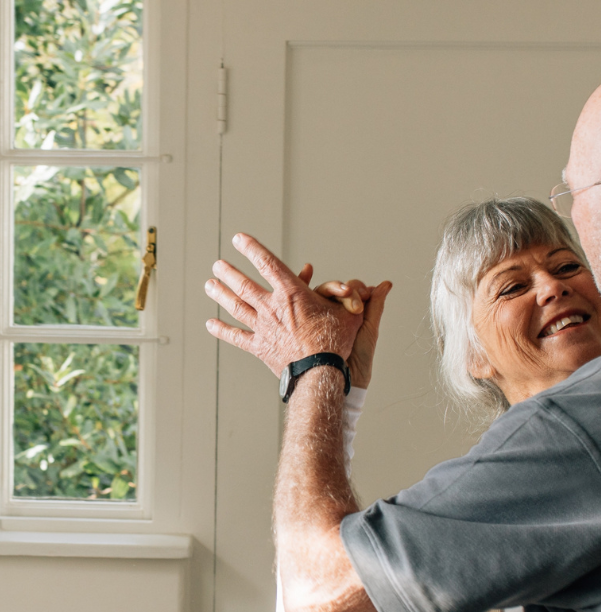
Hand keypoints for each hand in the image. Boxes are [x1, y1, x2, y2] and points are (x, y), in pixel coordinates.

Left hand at [204, 233, 362, 376]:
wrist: (319, 373)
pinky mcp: (259, 347)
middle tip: (217, 264)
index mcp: (292, 294)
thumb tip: (380, 287)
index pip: (268, 263)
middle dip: (229, 272)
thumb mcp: (349, 315)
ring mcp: (263, 327)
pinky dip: (222, 330)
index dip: (252, 248)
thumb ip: (354, 298)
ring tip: (209, 285)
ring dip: (221, 294)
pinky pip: (237, 337)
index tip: (239, 238)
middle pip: (244, 285)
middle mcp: (272, 307)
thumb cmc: (336, 343)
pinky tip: (210, 323)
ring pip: (236, 306)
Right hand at [310, 276, 391, 389]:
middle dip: (345, 290)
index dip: (357, 289)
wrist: (341, 379)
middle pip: (335, 289)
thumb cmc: (358, 359)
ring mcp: (317, 316)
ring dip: (330, 288)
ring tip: (341, 291)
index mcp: (350, 311)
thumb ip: (375, 306)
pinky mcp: (304, 321)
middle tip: (352, 299)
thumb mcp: (369, 329)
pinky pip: (301, 300)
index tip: (365, 295)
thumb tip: (385, 284)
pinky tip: (306, 270)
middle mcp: (333, 311)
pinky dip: (302, 281)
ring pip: (319, 293)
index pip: (351, 289)